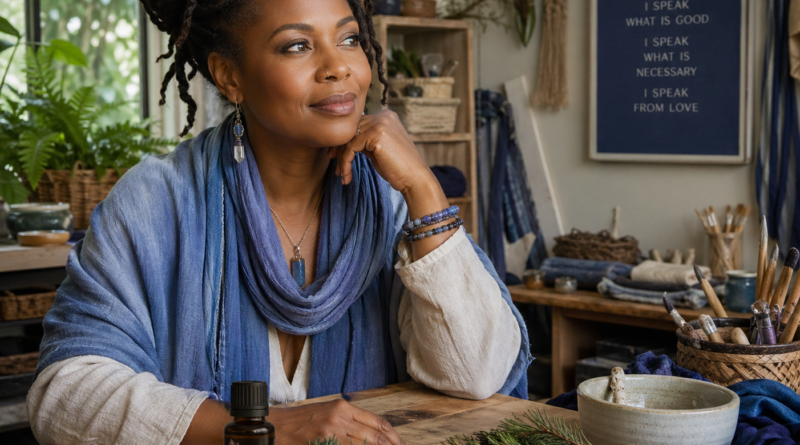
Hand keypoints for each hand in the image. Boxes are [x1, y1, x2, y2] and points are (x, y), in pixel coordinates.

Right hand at [269, 399, 404, 444]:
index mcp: (344, 407)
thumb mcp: (328, 413)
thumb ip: (350, 422)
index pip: (378, 422)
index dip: (394, 437)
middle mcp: (340, 417)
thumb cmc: (301, 421)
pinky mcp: (322, 443)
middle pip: (375, 437)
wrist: (276, 426)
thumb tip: (374, 436)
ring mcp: (331, 433)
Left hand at [327, 110, 436, 196]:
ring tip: (341, 175)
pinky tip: (346, 175)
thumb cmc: (399, 168)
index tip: (335, 157)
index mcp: (386, 116)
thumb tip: (343, 141)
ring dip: (341, 159)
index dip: (343, 141)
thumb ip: (364, 141)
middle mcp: (383, 115)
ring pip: (348, 138)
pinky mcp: (376, 134)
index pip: (357, 125)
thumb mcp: (378, 150)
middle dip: (339, 149)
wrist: (416, 179)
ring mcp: (380, 123)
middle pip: (351, 129)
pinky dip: (345, 163)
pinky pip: (350, 147)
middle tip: (335, 168)